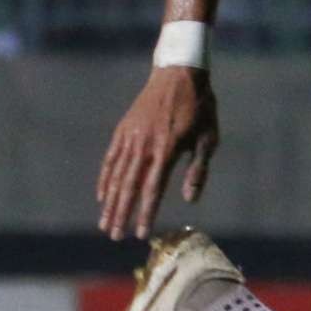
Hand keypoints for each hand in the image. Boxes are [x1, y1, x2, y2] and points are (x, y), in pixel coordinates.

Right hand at [95, 66, 218, 238]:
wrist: (179, 73)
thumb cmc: (200, 108)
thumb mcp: (209, 138)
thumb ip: (198, 170)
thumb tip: (190, 199)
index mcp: (168, 149)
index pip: (153, 189)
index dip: (146, 213)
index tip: (140, 234)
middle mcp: (145, 145)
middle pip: (129, 187)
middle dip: (121, 214)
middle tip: (114, 236)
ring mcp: (131, 137)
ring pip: (116, 175)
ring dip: (110, 201)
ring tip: (105, 223)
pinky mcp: (123, 130)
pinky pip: (111, 158)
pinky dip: (105, 178)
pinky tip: (102, 195)